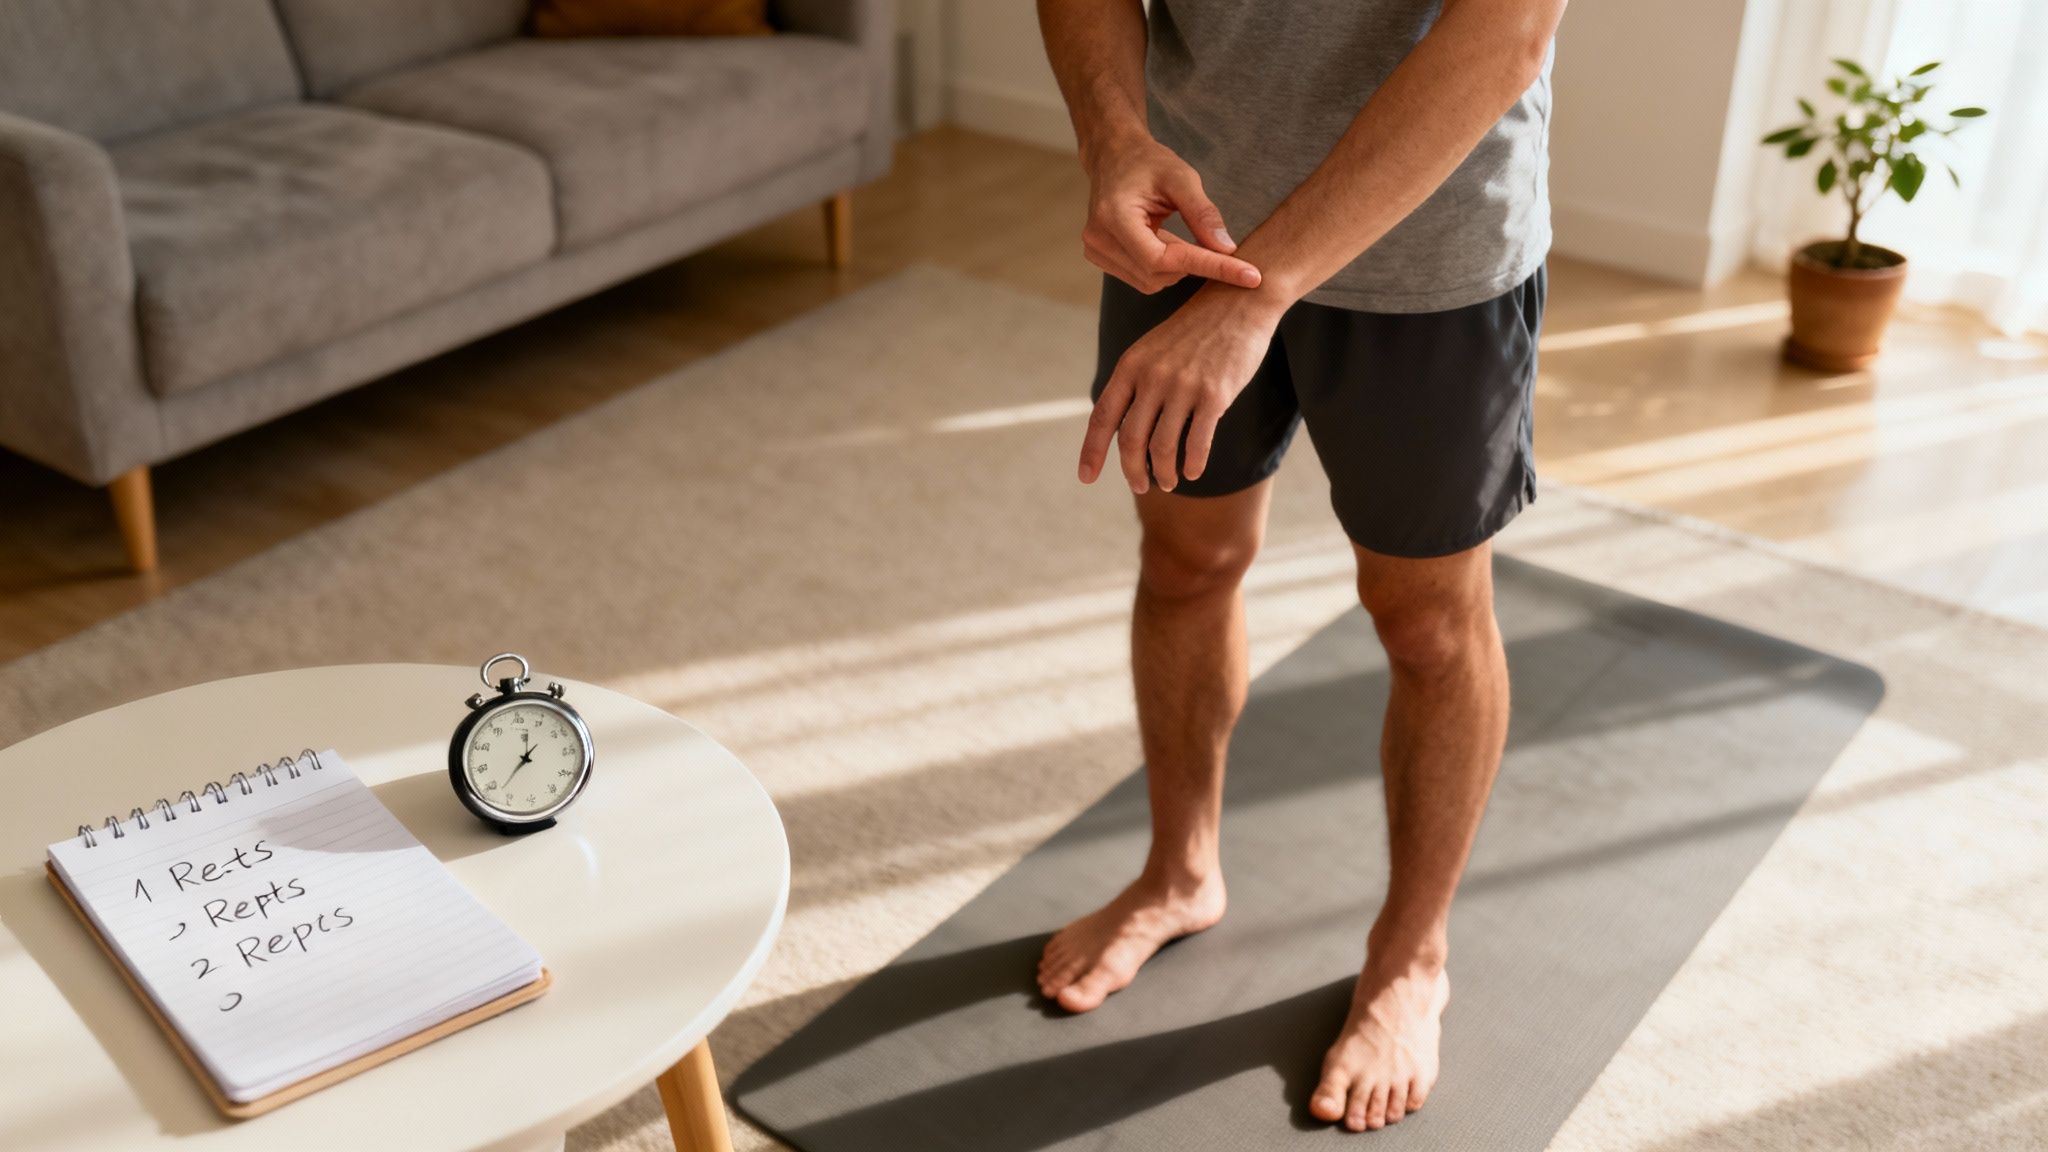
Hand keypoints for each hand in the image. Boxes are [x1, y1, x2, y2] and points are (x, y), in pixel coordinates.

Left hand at [1081, 285, 1285, 492]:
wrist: (1239, 301)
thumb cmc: (1196, 331)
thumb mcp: (1154, 349)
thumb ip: (1136, 384)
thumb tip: (1125, 430)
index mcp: (1131, 365)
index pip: (1102, 417)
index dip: (1091, 451)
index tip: (1086, 478)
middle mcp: (1152, 376)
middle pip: (1131, 440)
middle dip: (1133, 472)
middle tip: (1141, 486)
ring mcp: (1183, 386)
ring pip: (1163, 447)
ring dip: (1164, 473)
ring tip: (1169, 482)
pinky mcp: (1215, 394)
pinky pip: (1197, 442)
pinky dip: (1192, 464)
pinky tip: (1193, 472)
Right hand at [1083, 132, 1261, 293]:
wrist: (1113, 156)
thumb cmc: (1146, 161)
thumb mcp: (1181, 177)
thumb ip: (1203, 213)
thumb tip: (1227, 249)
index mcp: (1114, 216)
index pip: (1164, 259)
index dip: (1207, 267)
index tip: (1248, 275)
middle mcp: (1098, 239)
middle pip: (1157, 274)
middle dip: (1192, 263)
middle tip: (1212, 242)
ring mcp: (1095, 250)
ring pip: (1150, 281)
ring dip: (1176, 265)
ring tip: (1177, 232)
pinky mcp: (1099, 257)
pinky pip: (1141, 278)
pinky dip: (1163, 266)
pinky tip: (1164, 241)